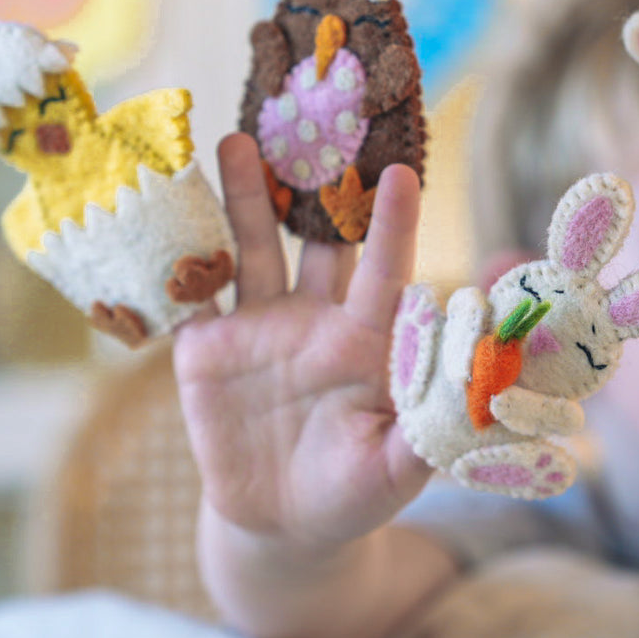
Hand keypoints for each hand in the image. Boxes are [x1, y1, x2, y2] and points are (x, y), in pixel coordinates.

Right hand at [174, 134, 430, 558]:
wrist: (281, 523)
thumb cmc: (354, 494)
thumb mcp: (394, 468)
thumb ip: (428, 431)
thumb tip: (478, 395)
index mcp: (367, 339)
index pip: (383, 270)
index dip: (391, 224)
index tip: (400, 173)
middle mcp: (316, 318)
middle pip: (318, 238)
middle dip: (317, 180)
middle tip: (317, 114)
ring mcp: (259, 327)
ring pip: (254, 247)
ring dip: (244, 195)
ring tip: (235, 139)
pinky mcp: (207, 347)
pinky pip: (190, 293)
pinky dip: (176, 253)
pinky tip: (161, 204)